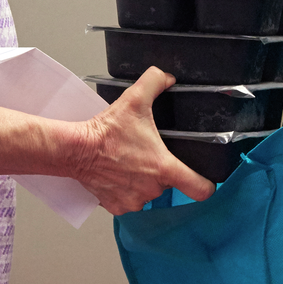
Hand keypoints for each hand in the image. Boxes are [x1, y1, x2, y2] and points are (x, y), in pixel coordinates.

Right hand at [72, 67, 214, 213]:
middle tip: (145, 155)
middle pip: (168, 184)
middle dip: (159, 171)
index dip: (207, 185)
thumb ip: (155, 82)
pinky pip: (128, 201)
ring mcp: (134, 200)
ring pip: (147, 192)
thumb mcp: (134, 100)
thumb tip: (167, 77)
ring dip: (142, 181)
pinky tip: (117, 175)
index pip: (200, 189)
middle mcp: (152, 189)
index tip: (205, 181)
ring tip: (129, 164)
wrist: (75, 149)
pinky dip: (124, 190)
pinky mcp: (117, 206)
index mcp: (164, 168)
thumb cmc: (105, 132)